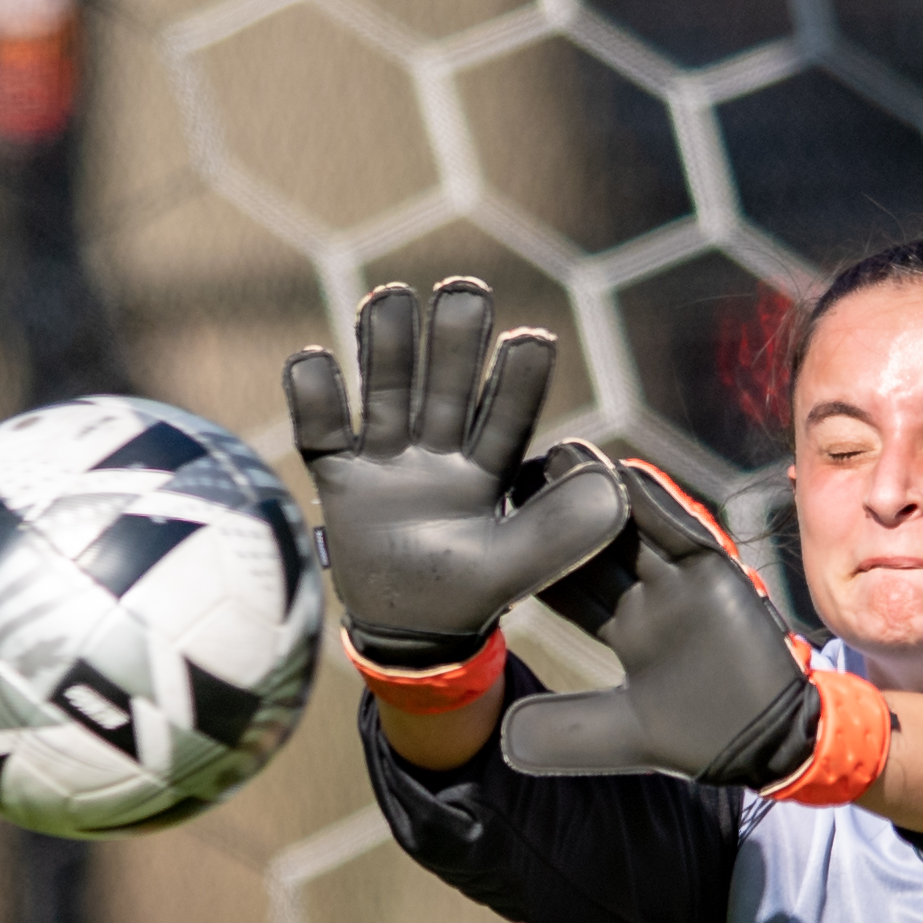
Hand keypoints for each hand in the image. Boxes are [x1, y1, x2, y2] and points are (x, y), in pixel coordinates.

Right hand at [283, 281, 626, 666]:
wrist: (410, 629)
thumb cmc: (471, 591)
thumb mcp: (521, 565)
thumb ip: (563, 529)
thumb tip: (609, 481)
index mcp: (488, 468)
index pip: (505, 418)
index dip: (518, 382)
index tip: (534, 341)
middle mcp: (438, 452)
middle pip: (444, 390)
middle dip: (454, 344)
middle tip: (466, 293)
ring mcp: (387, 461)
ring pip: (386, 395)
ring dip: (387, 349)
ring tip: (390, 297)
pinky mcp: (340, 476)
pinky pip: (321, 433)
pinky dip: (313, 398)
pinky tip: (312, 359)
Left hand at [500, 458, 821, 785]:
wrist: (769, 745)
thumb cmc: (701, 739)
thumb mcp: (621, 734)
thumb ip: (567, 731)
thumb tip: (502, 737)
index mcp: (626, 630)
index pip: (571, 586)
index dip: (536, 559)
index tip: (495, 527)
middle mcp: (650, 598)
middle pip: (598, 545)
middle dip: (564, 509)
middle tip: (523, 469)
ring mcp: (684, 584)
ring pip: (637, 529)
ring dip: (604, 493)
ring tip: (566, 455)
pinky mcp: (719, 576)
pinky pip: (686, 534)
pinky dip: (660, 507)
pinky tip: (627, 476)